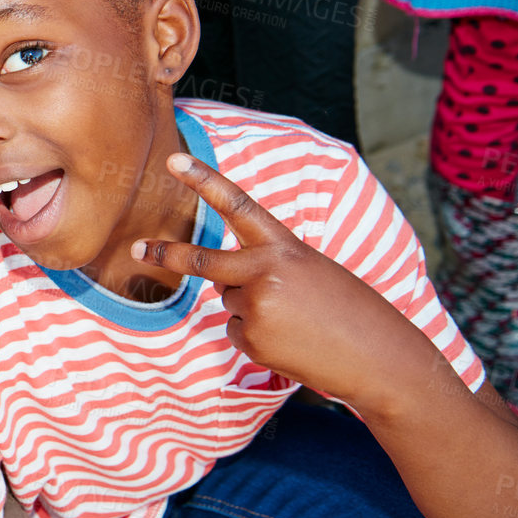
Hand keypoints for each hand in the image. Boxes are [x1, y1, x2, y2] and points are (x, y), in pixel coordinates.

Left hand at [131, 153, 438, 401]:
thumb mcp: (310, 272)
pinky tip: (291, 343)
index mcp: (285, 246)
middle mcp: (266, 271)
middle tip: (135, 249)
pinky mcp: (252, 339)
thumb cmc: (349, 311)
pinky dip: (258, 338)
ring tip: (297, 323)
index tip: (174, 160)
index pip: (239, 204)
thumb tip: (222, 287)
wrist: (381, 358)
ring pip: (228, 302)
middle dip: (166, 255)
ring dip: (252, 311)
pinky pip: (237, 332)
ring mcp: (257, 307)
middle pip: (202, 261)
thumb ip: (265, 268)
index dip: (204, 180)